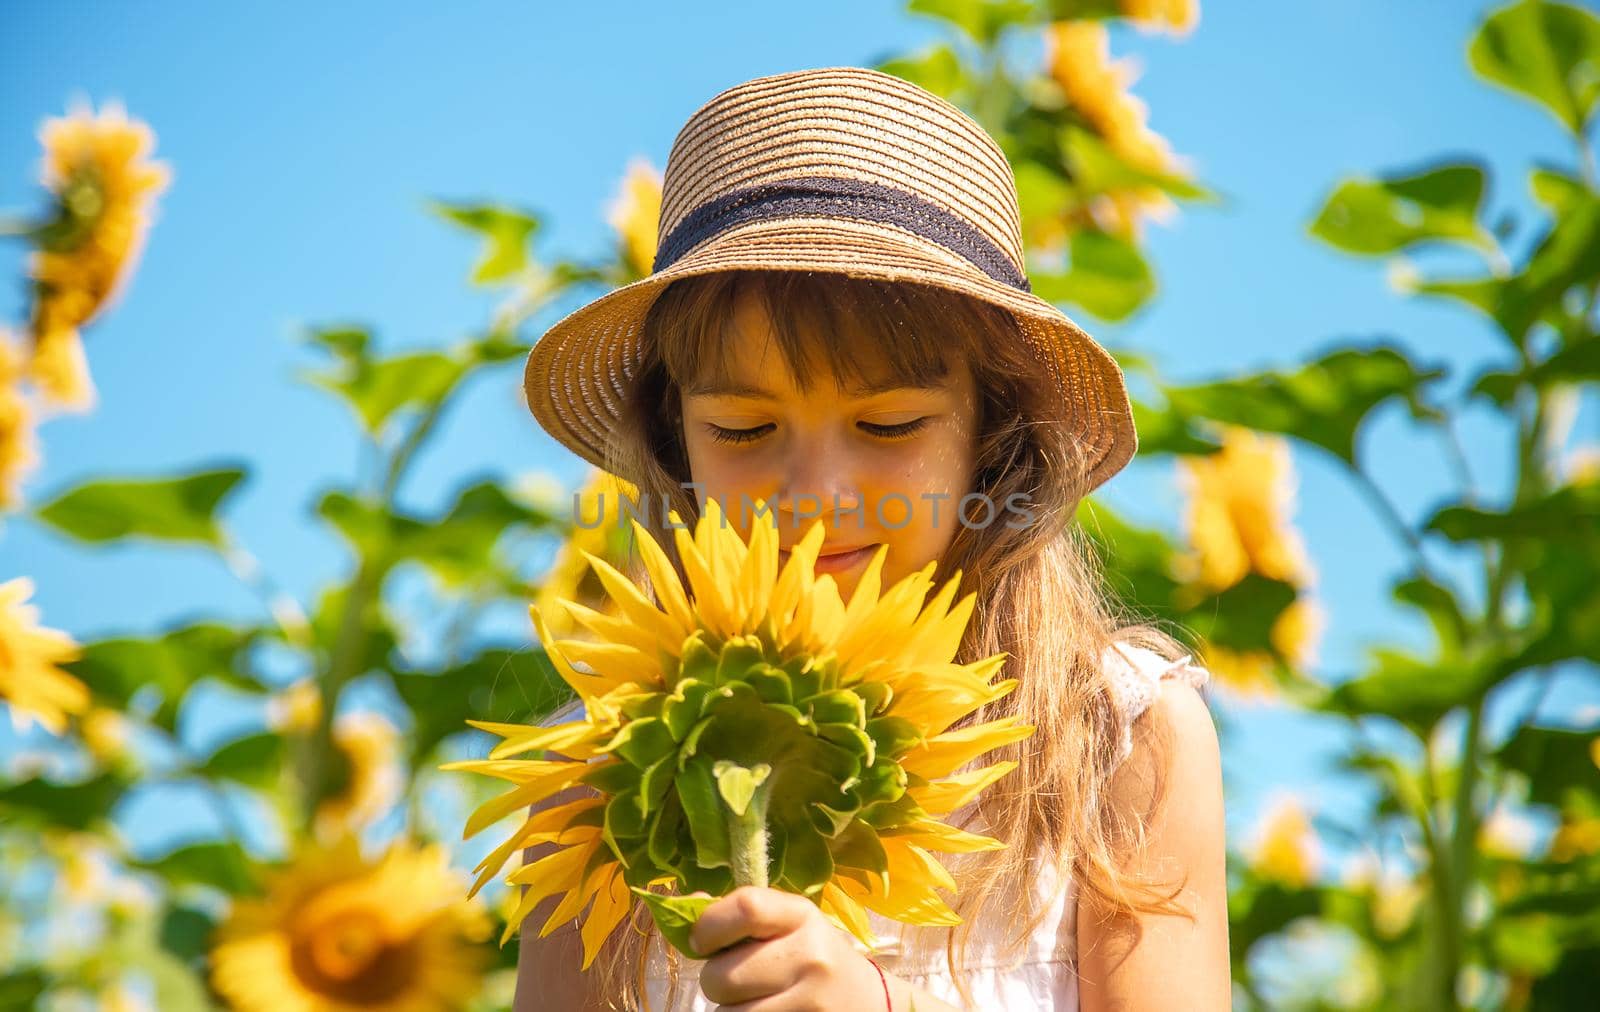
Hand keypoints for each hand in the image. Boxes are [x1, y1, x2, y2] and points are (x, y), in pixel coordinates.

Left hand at [688, 885, 886, 1010]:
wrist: (871, 1003)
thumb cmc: (815, 957)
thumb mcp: (790, 926)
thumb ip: (741, 916)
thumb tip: (685, 906)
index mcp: (802, 916)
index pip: (745, 907)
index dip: (708, 926)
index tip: (702, 941)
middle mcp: (810, 956)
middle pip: (721, 975)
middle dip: (716, 981)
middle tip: (737, 980)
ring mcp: (810, 1002)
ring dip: (730, 1010)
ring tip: (757, 1000)